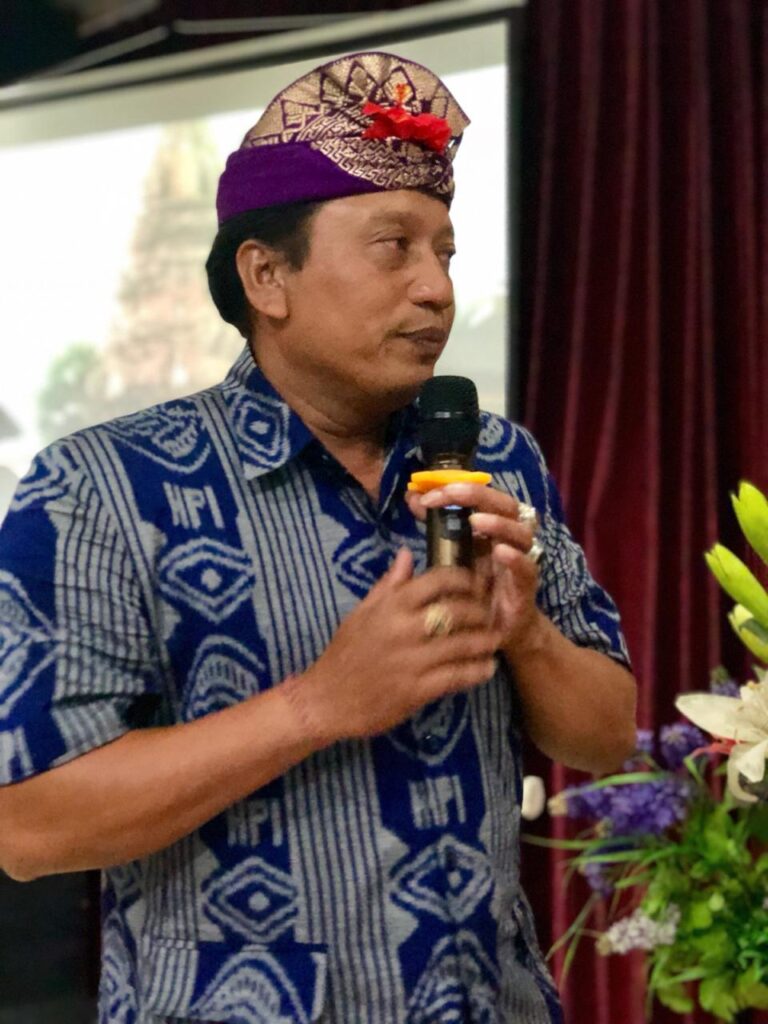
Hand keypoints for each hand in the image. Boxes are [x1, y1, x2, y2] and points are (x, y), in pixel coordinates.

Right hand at [282, 548, 503, 742]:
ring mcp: (413, 660)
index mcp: (392, 605)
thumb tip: (408, 552)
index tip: (475, 584)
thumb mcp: (361, 612)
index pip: (440, 580)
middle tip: (490, 614)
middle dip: (480, 611)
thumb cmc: (344, 653)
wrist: (326, 700)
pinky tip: (487, 668)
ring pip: (464, 644)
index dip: (465, 579)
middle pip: (458, 610)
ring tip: (495, 639)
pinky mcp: (418, 690)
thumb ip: (389, 584)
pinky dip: (478, 671)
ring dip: (485, 641)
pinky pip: (458, 676)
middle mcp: (405, 628)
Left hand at [405, 483, 544, 652]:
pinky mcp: (526, 586)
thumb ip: (436, 526)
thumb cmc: (474, 589)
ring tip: (476, 521)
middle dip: (478, 496)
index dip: (458, 488)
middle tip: (450, 494)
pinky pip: (527, 568)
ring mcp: (521, 560)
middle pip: (506, 505)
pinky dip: (515, 558)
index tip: (426, 493)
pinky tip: (500, 552)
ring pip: (521, 533)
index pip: (482, 497)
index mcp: (493, 526)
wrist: (493, 631)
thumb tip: (412, 497)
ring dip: (499, 524)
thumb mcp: (451, 554)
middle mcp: (510, 538)